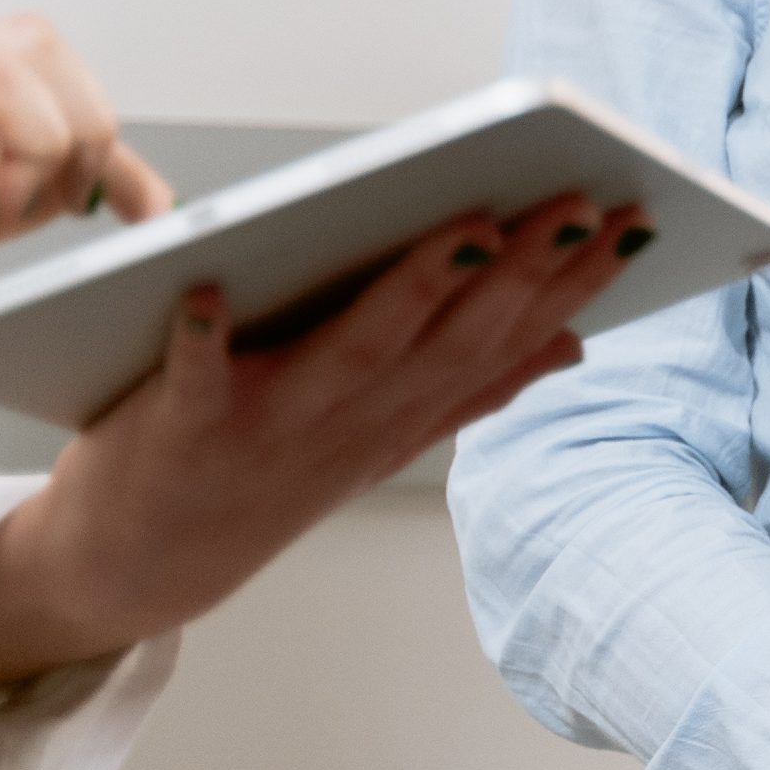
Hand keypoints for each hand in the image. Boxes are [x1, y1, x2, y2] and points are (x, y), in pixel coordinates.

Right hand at [0, 15, 168, 443]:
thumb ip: (0, 201)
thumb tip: (84, 190)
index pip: (35, 65)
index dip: (105, 125)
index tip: (140, 205)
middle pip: (29, 37)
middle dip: (83, 122)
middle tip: (66, 203)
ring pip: (4, 67)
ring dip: (41, 147)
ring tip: (7, 214)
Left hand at [0, 196, 648, 698]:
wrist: (137, 568)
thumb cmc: (260, 479)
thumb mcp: (383, 440)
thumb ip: (471, 389)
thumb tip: (572, 343)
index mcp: (401, 416)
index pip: (505, 340)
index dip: (573, 285)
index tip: (632, 222)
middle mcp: (352, 421)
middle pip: (453, 337)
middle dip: (524, 269)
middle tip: (580, 201)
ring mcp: (271, 426)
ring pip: (359, 350)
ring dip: (416, 289)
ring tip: (470, 226)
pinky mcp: (179, 428)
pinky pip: (191, 380)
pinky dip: (199, 338)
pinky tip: (206, 287)